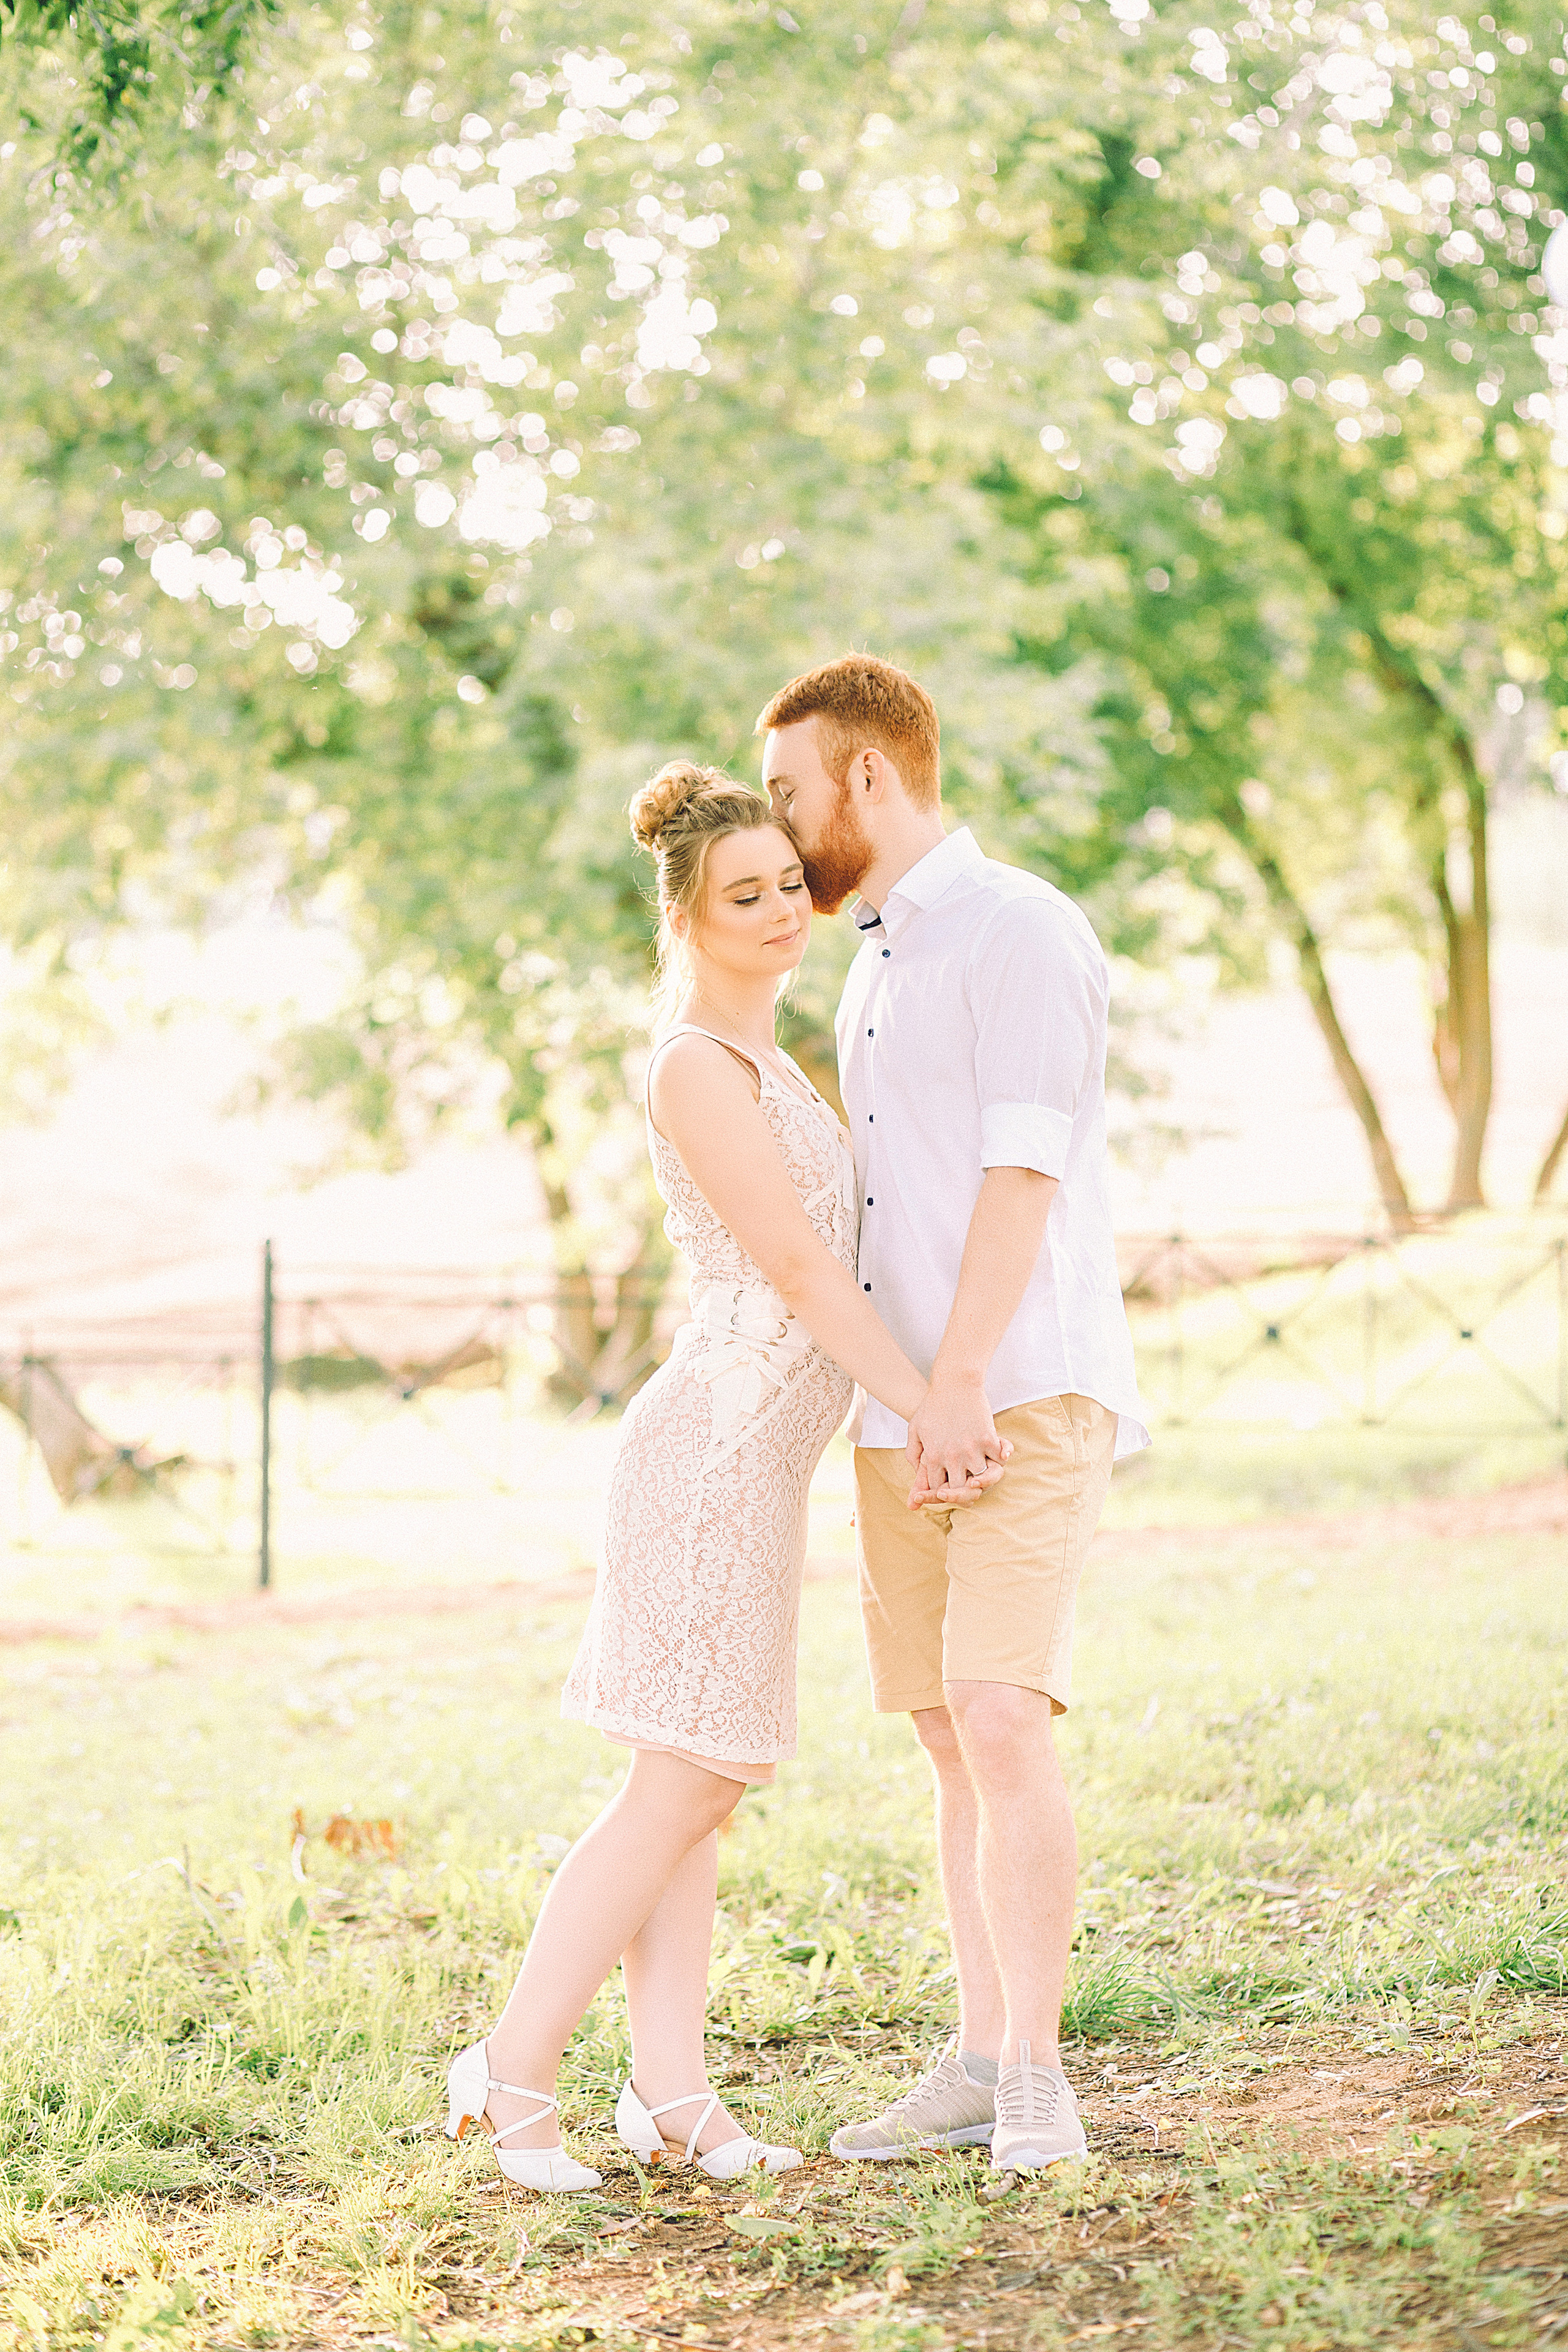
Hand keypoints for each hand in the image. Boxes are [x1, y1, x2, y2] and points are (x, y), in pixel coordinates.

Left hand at [903, 1374, 1010, 1510]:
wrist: (953, 1382)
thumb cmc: (932, 1405)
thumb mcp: (914, 1430)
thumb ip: (913, 1455)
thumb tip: (917, 1476)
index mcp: (932, 1457)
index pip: (937, 1488)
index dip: (942, 1492)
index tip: (947, 1488)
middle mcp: (951, 1457)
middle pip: (959, 1490)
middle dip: (962, 1493)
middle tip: (966, 1486)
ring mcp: (971, 1449)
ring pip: (980, 1481)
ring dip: (982, 1481)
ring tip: (980, 1477)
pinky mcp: (987, 1438)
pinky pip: (999, 1460)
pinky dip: (1001, 1459)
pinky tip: (999, 1455)